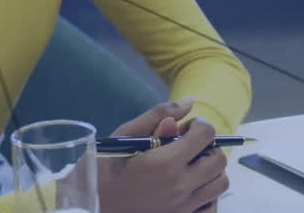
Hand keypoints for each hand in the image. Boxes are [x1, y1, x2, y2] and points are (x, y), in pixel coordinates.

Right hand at [97, 99, 229, 212]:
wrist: (84, 209)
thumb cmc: (99, 172)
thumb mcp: (124, 137)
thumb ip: (157, 116)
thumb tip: (190, 101)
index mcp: (166, 163)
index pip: (207, 134)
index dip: (199, 126)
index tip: (185, 129)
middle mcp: (179, 189)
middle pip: (218, 160)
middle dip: (207, 147)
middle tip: (186, 147)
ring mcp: (182, 210)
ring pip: (219, 184)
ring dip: (210, 171)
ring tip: (188, 168)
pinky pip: (211, 208)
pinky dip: (207, 196)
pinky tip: (188, 189)